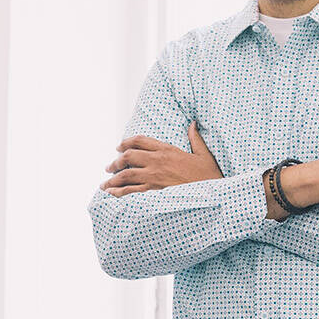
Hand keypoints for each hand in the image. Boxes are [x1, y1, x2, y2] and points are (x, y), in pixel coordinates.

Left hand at [102, 122, 222, 196]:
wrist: (212, 193)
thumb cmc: (209, 175)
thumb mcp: (204, 154)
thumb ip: (195, 138)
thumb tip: (193, 124)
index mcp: (168, 150)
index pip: (141, 141)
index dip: (127, 142)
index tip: (119, 146)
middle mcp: (157, 161)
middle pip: (128, 156)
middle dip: (116, 161)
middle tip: (109, 166)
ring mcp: (154, 177)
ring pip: (126, 174)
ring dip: (113, 178)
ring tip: (105, 183)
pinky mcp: (154, 192)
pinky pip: (131, 191)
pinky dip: (119, 192)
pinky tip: (112, 194)